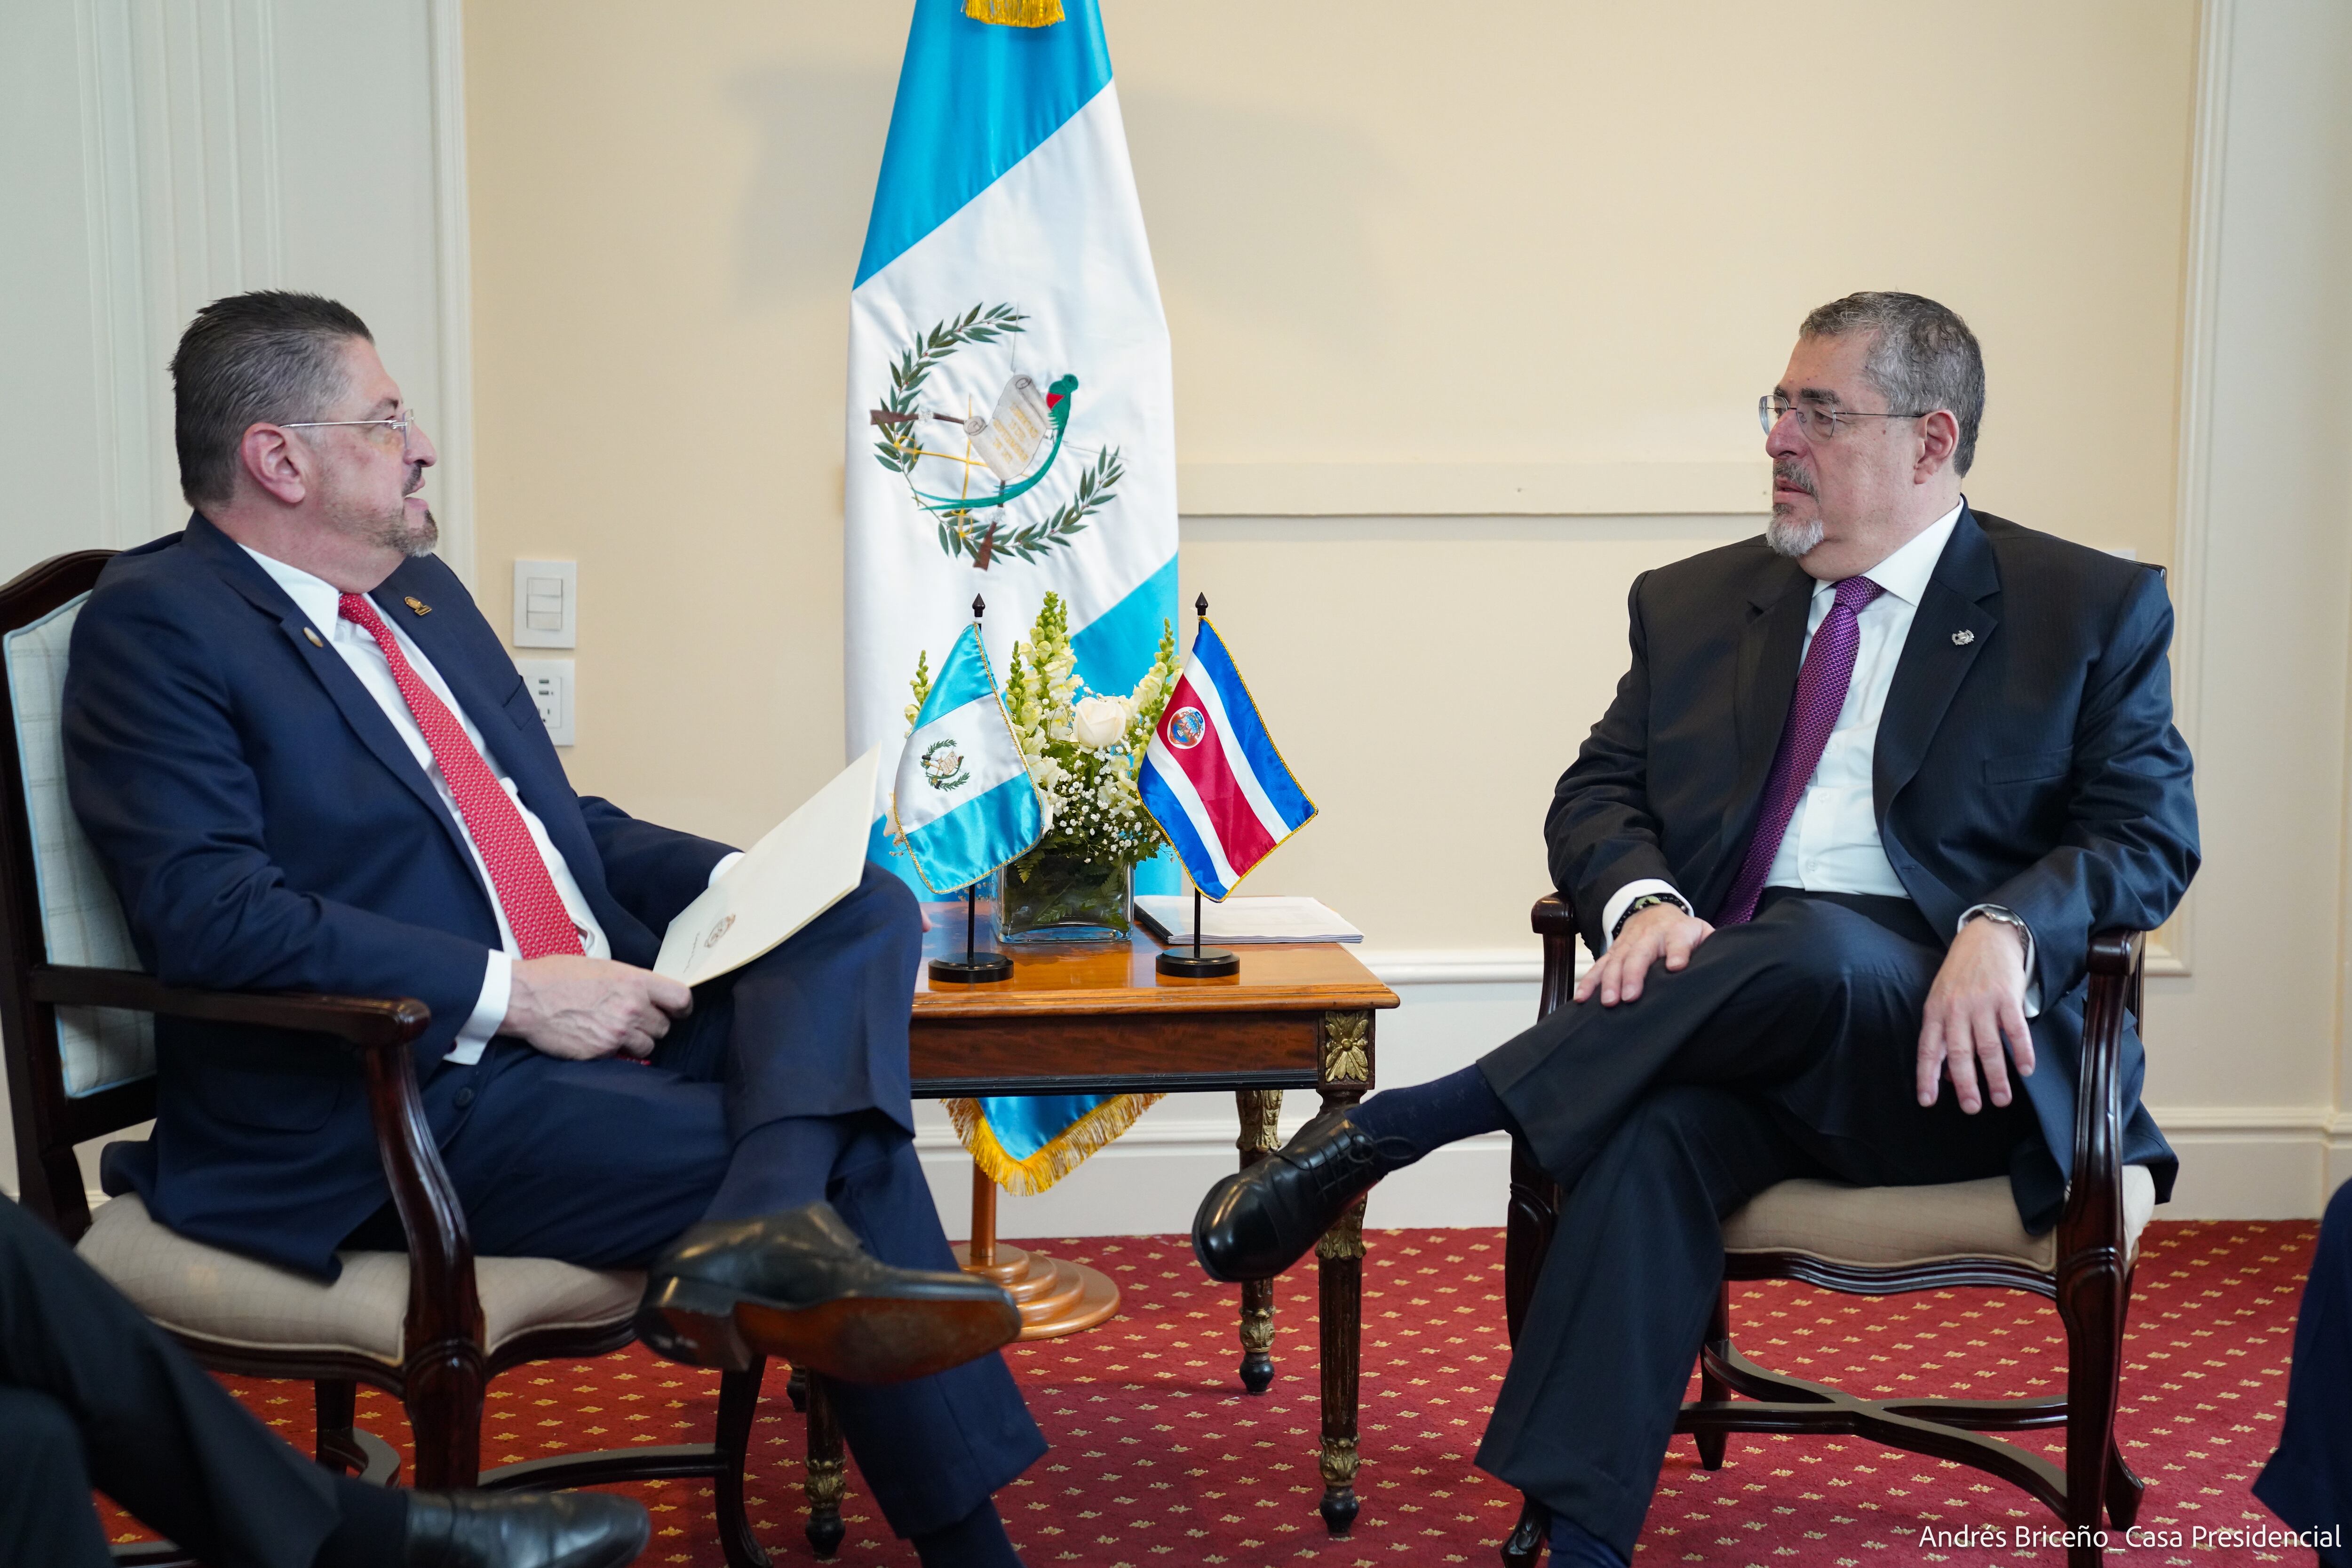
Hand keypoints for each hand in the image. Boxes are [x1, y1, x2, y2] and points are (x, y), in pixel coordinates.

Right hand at [504, 955, 692, 1060]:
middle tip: (633, 1020)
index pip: (680, 998)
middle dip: (652, 1025)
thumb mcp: (601, 967)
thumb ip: (629, 981)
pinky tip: (596, 1038)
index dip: (681, 1007)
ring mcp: (618, 1032)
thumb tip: (644, 991)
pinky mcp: (602, 1052)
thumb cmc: (557, 976)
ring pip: (647, 1046)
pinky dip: (613, 1051)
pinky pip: (622, 1057)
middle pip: (664, 1026)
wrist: (526, 998)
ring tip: (613, 1030)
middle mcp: (632, 1008)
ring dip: (636, 1041)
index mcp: (635, 982)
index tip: (676, 1010)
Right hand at [1573, 900, 1713, 1006]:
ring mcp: (1627, 945)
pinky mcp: (1613, 953)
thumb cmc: (1682, 930)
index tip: (1676, 967)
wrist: (1652, 911)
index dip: (1677, 952)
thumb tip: (1718, 968)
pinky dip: (1589, 982)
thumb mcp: (1701, 932)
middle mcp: (1648, 937)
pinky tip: (1582, 998)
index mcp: (1676, 932)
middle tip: (1630, 997)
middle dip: (1633, 975)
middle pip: (1639, 954)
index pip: (1678, 941)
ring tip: (1608, 1002)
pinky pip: (1599, 967)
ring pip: (1616, 962)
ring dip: (1609, 982)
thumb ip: (1709, 946)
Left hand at [1916, 918, 2034, 1112]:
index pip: (1928, 1049)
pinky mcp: (2007, 997)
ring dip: (1996, 1076)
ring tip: (2002, 1099)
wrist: (1986, 937)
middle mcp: (1956, 1008)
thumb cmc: (1960, 975)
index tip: (1927, 1101)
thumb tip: (1946, 1075)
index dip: (1926, 1076)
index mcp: (1935, 1011)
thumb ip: (1943, 1035)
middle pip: (1959, 1052)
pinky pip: (2015, 1030)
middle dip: (1965, 1084)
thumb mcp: (1941, 1000)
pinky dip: (2022, 1052)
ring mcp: (1982, 1002)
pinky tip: (2026, 1069)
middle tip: (1972, 1108)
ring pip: (1989, 1046)